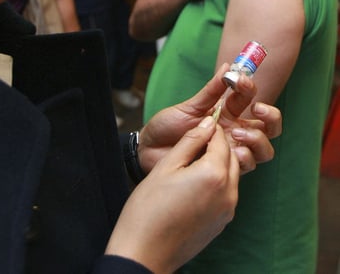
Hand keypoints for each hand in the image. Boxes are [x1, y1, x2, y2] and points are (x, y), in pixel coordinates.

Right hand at [106, 117, 238, 272]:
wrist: (144, 253)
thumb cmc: (148, 208)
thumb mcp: (167, 165)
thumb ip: (191, 140)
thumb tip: (208, 122)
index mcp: (214, 174)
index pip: (221, 140)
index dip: (210, 128)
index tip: (197, 125)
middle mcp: (228, 193)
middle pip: (231, 156)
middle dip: (217, 145)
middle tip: (194, 141)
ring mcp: (227, 210)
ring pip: (230, 174)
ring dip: (217, 164)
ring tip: (191, 162)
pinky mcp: (223, 223)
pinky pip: (226, 193)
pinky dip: (216, 182)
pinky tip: (193, 183)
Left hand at [138, 64, 281, 174]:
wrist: (149, 149)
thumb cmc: (168, 126)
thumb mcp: (190, 105)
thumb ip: (211, 90)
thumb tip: (228, 66)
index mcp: (228, 113)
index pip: (252, 99)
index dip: (251, 89)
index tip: (241, 80)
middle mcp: (234, 131)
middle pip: (270, 128)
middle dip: (271, 117)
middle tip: (256, 110)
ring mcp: (230, 151)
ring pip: (263, 149)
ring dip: (256, 139)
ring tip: (236, 134)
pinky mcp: (223, 168)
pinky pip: (245, 167)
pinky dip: (244, 158)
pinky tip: (233, 152)